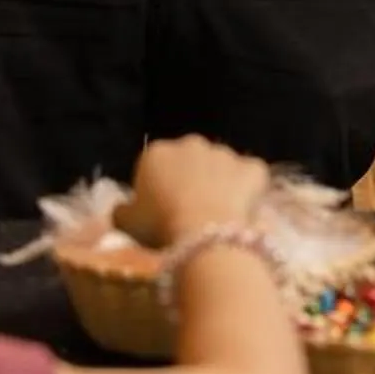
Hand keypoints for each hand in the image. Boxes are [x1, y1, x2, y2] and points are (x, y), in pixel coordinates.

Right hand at [126, 135, 270, 244]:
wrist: (203, 230)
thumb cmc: (159, 225)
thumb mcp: (126, 222)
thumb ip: (122, 211)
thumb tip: (122, 209)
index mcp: (156, 152)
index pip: (155, 165)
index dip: (158, 188)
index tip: (161, 211)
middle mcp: (191, 143)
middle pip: (190, 161)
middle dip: (191, 180)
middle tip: (191, 212)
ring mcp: (225, 152)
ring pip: (222, 167)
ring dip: (221, 184)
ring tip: (217, 214)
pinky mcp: (252, 166)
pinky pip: (250, 177)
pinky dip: (249, 190)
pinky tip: (243, 210)